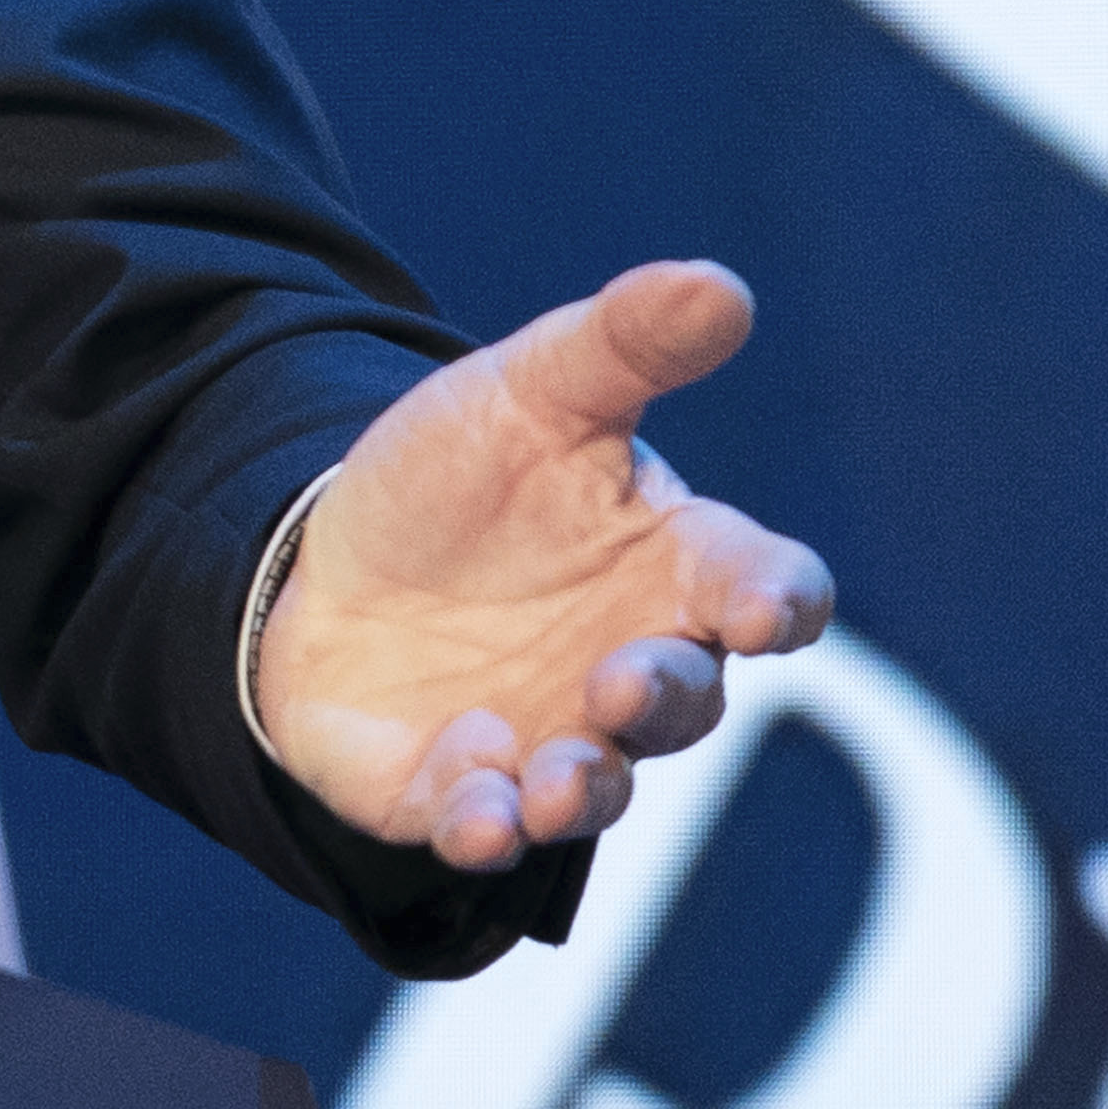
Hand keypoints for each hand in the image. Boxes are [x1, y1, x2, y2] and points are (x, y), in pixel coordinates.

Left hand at [256, 259, 834, 872]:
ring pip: (596, 784)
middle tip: (623, 681)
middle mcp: (629, 665)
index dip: (779, 600)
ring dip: (583, 789)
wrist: (328, 553)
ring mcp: (550, 736)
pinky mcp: (458, 788)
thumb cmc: (464, 474)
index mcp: (673, 565)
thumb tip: (723, 286)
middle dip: (662, 700)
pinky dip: (483, 819)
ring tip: (558, 782)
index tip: (770, 610)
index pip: (763, 585)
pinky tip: (474, 802)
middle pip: (684, 700)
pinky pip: (483, 821)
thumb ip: (624, 346)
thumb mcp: (532, 389)